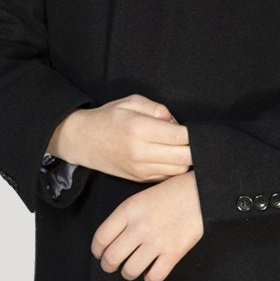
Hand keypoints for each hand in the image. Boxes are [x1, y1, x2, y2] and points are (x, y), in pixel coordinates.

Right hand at [50, 95, 191, 182]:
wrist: (82, 140)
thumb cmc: (108, 118)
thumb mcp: (131, 102)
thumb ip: (157, 109)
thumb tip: (177, 123)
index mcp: (138, 129)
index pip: (180, 136)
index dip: (194, 133)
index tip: (196, 129)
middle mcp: (140, 152)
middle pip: (184, 157)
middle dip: (195, 148)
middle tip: (196, 140)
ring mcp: (140, 169)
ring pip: (178, 169)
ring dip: (186, 159)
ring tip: (184, 147)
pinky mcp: (139, 178)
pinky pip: (167, 176)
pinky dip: (175, 167)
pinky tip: (173, 157)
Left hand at [91, 171, 203, 280]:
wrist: (201, 192)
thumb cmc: (171, 193)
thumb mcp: (140, 198)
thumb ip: (124, 217)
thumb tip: (111, 240)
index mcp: (128, 210)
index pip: (100, 238)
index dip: (97, 251)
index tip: (100, 254)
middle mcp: (139, 227)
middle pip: (112, 258)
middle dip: (108, 266)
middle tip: (111, 267)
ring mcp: (156, 241)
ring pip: (130, 271)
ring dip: (128, 274)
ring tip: (131, 270)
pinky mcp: (174, 252)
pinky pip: (154, 276)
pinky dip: (150, 278)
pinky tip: (151, 272)